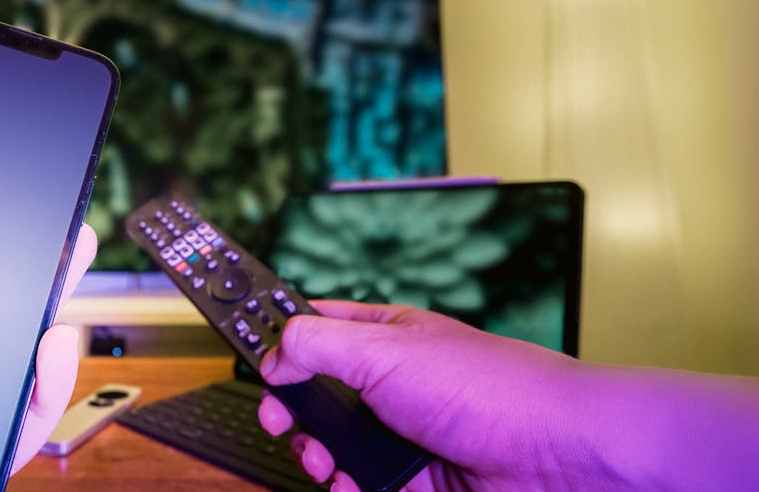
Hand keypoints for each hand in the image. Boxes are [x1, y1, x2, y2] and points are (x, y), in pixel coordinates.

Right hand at [258, 300, 758, 490]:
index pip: (316, 329)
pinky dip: (349, 489)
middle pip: (315, 397)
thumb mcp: (384, 351)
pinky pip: (359, 486)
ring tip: (329, 463)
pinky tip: (357, 485)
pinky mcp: (414, 481)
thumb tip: (271, 352)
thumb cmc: (487, 389)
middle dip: (291, 411)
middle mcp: (391, 384)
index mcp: (384, 337)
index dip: (279, 340)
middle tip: (280, 420)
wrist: (556, 458)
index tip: (248, 354)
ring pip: (333, 448)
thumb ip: (315, 347)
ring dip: (318, 457)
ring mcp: (402, 434)